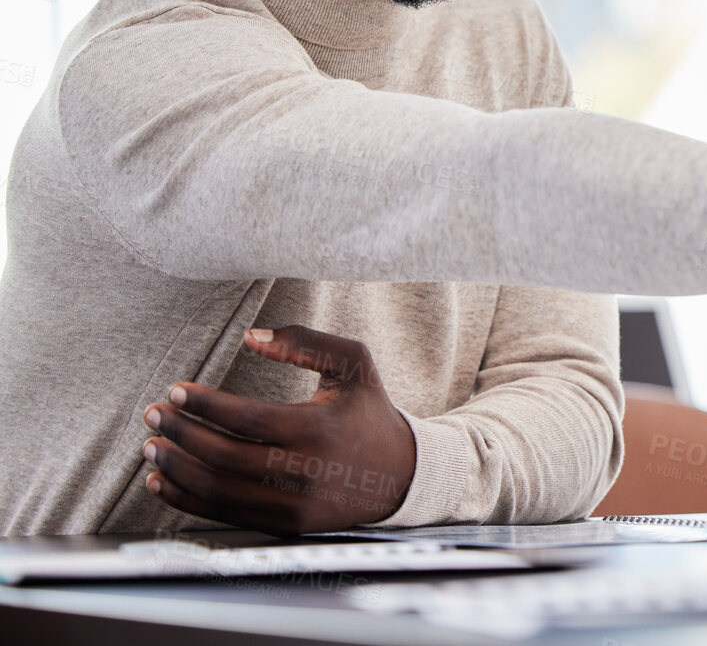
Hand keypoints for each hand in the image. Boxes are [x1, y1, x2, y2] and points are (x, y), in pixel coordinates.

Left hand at [141, 325, 414, 535]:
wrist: (400, 473)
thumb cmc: (369, 412)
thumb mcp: (353, 364)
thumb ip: (305, 342)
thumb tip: (251, 335)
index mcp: (318, 429)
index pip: (244, 418)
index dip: (203, 404)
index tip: (176, 390)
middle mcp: (303, 471)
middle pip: (222, 455)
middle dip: (179, 433)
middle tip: (154, 413)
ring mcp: (292, 504)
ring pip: (217, 489)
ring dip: (176, 467)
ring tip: (152, 445)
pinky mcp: (284, 524)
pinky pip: (224, 514)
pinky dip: (186, 499)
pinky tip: (163, 481)